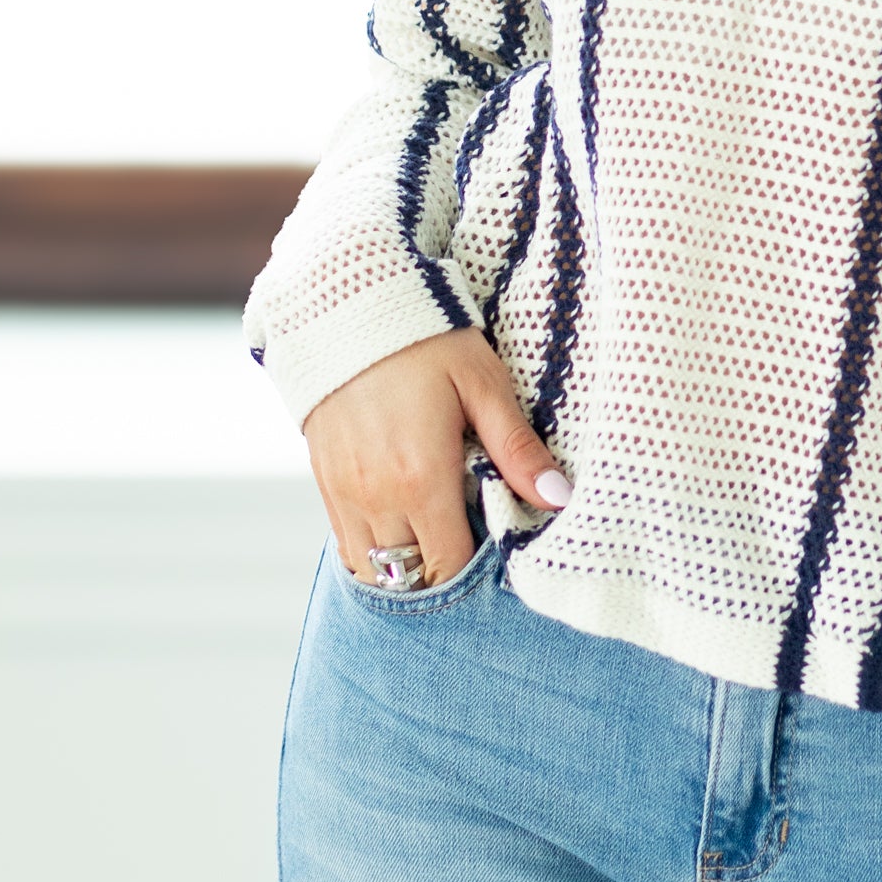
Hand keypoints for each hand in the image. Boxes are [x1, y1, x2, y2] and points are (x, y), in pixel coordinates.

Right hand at [302, 327, 570, 587]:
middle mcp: (375, 497)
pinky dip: (375, 548)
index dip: (476, 570)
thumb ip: (517, 449)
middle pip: (411, 577)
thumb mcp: (483, 384)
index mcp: (420, 479)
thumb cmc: (426, 340)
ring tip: (439, 535)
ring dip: (407, 566)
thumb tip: (559, 499)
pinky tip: (404, 522)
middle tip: (473, 543)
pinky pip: (347, 543)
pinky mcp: (323, 482)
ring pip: (373, 568)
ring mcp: (343, 493)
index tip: (498, 550)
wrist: (345, 305)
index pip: (449, 567)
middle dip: (444, 572)